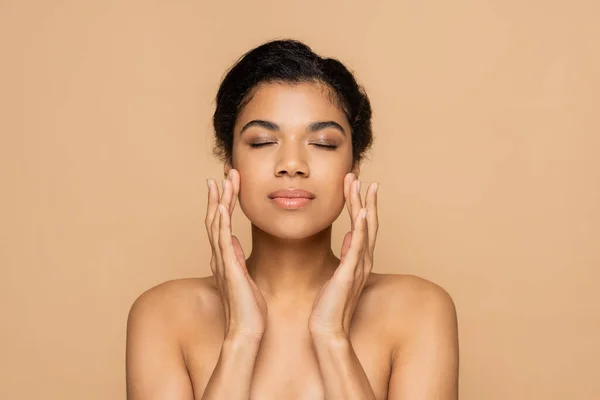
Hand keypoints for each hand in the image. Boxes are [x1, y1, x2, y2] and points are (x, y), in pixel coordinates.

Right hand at [206, 169, 267, 339]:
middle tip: (226, 173)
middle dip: (221, 195)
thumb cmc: (249, 309)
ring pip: (218, 225)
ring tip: (223, 181)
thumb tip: (234, 243)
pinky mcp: (229, 269)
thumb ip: (237, 260)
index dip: (224, 203)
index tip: (228, 184)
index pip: (222, 224)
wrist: (246, 331)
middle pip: (217, 219)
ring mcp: (223, 262)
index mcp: (225, 258)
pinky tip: (223, 207)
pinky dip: (222, 222)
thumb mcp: (245, 278)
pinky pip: (223, 241)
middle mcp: (220, 257)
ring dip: (220, 202)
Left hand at [308, 173, 378, 339]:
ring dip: (363, 205)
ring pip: (364, 229)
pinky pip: (357, 248)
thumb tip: (349, 237)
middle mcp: (362, 261)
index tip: (356, 184)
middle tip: (358, 175)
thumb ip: (346, 256)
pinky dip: (361, 230)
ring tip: (360, 184)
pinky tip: (362, 213)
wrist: (327, 331)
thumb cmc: (328, 306)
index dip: (361, 204)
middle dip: (363, 198)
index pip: (362, 226)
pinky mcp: (348, 275)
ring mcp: (357, 267)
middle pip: (367, 222)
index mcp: (358, 260)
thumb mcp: (337, 276)